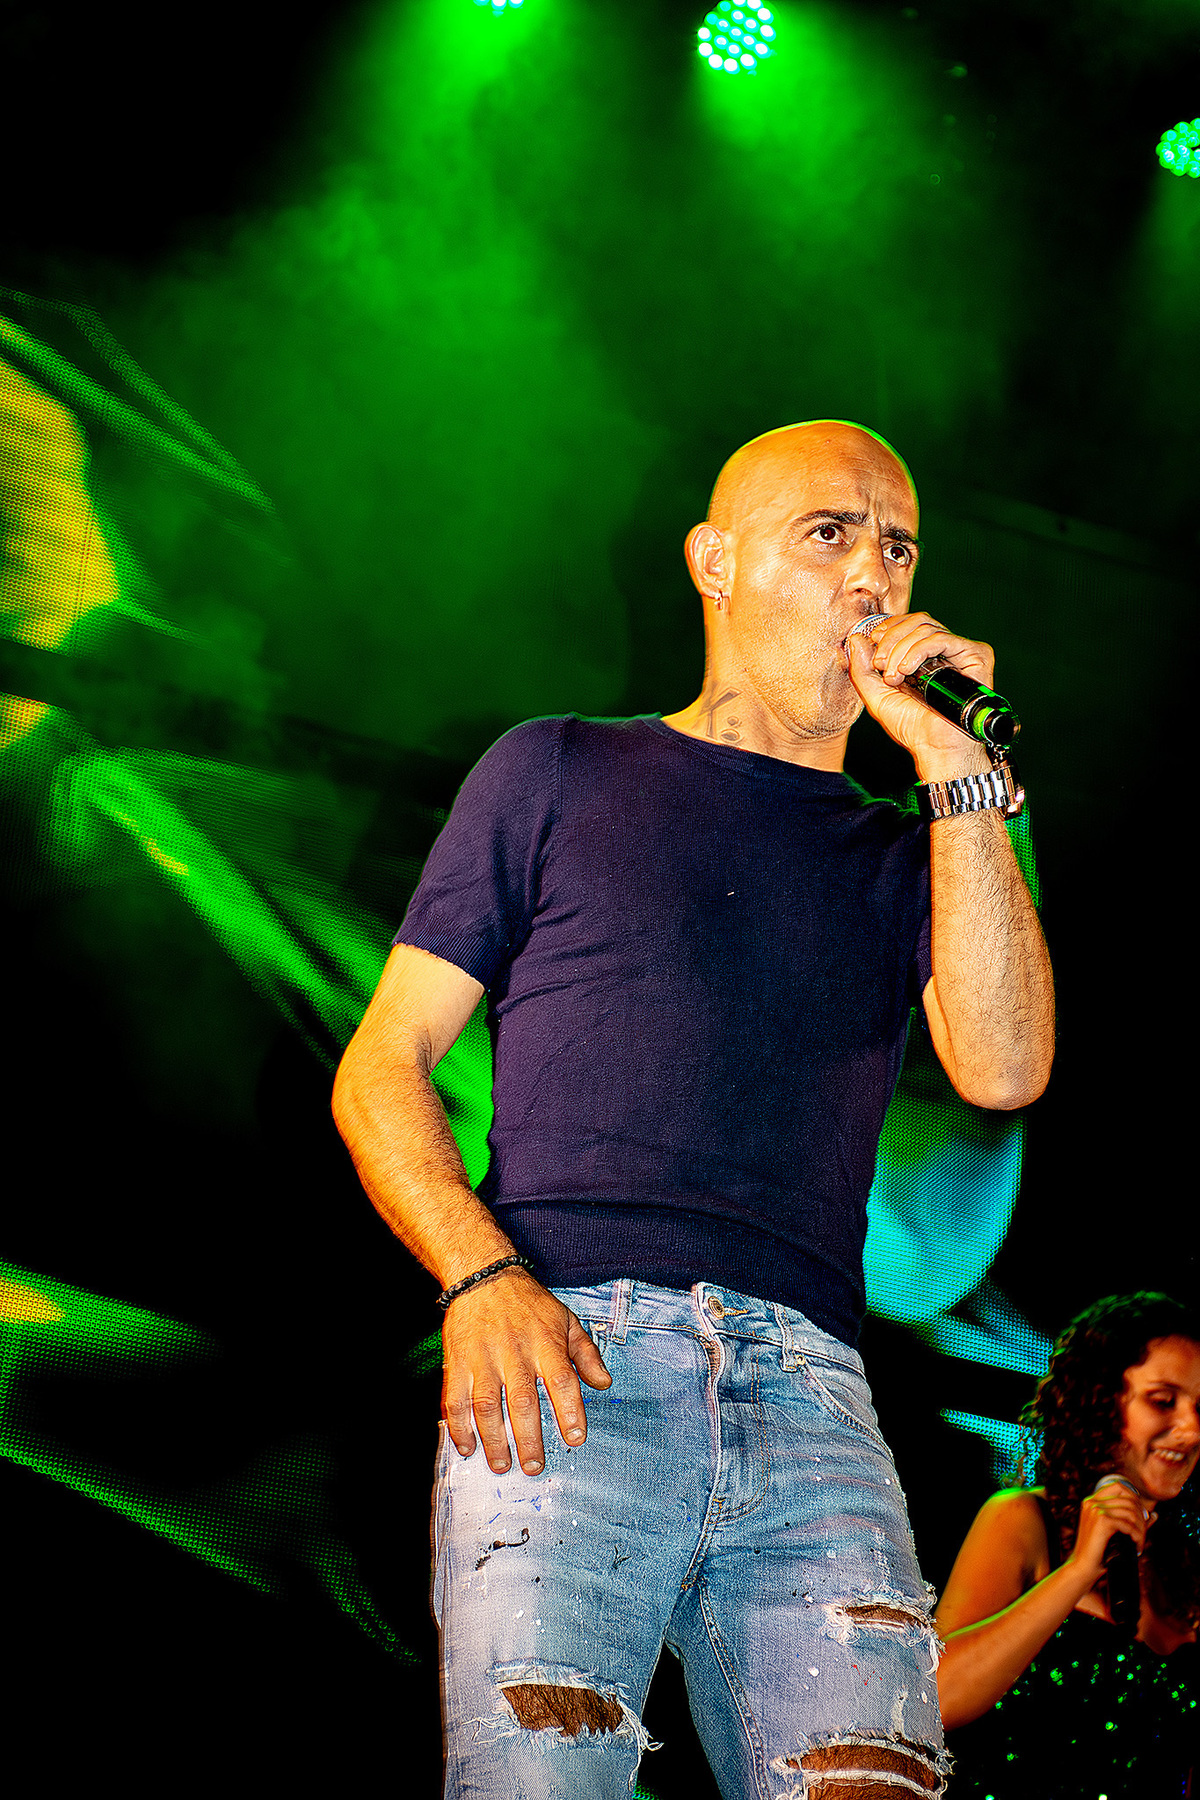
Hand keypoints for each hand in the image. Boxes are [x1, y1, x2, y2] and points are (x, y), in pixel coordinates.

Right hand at [440, 1269, 611, 1475]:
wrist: (484, 1277)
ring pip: (487, 1405)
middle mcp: (515, 1352)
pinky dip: (459, 1426)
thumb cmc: (529, 1302)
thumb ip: (587, 1354)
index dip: (570, 1411)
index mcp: (546, 1343)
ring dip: (494, 1439)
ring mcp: (483, 1358)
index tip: (575, 1438)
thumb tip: (604, 1383)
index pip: (562, 1381)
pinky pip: (456, 1399)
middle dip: (529, 1439)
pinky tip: (467, 1446)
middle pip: (523, 1401)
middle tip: (535, 1466)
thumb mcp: (566, 1320)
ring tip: (502, 1465)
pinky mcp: (457, 1362)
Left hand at [845, 612, 995, 781]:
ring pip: (925, 627)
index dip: (886, 630)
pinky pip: (943, 638)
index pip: (906, 623)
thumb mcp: (876, 696)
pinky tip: (908, 670)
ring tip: (895, 677)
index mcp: (923, 656)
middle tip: (882, 666)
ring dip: (901, 650)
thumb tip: (857, 637)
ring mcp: (960, 652)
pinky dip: (919, 650)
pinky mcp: (976, 656)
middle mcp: (943, 651)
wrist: (936, 748)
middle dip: (890, 640)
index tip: (874, 655)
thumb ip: (862, 669)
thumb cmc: (912, 727)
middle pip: (915, 621)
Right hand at [1067, 1479, 1155, 1585]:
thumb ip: (1131, 1521)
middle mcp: (1093, 1502)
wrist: (1083, 1567)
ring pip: (1131, 1513)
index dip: (1134, 1498)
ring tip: (1140, 1542)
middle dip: (1141, 1516)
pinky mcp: (1102, 1522)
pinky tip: (1136, 1547)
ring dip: (1141, 1529)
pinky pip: (1129, 1526)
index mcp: (1092, 1501)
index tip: (1142, 1515)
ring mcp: (1096, 1510)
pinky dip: (1137, 1537)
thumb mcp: (1113, 1531)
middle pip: (1128, 1499)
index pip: (1119, 1486)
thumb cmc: (1098, 1551)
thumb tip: (1154, 1515)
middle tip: (1143, 1533)